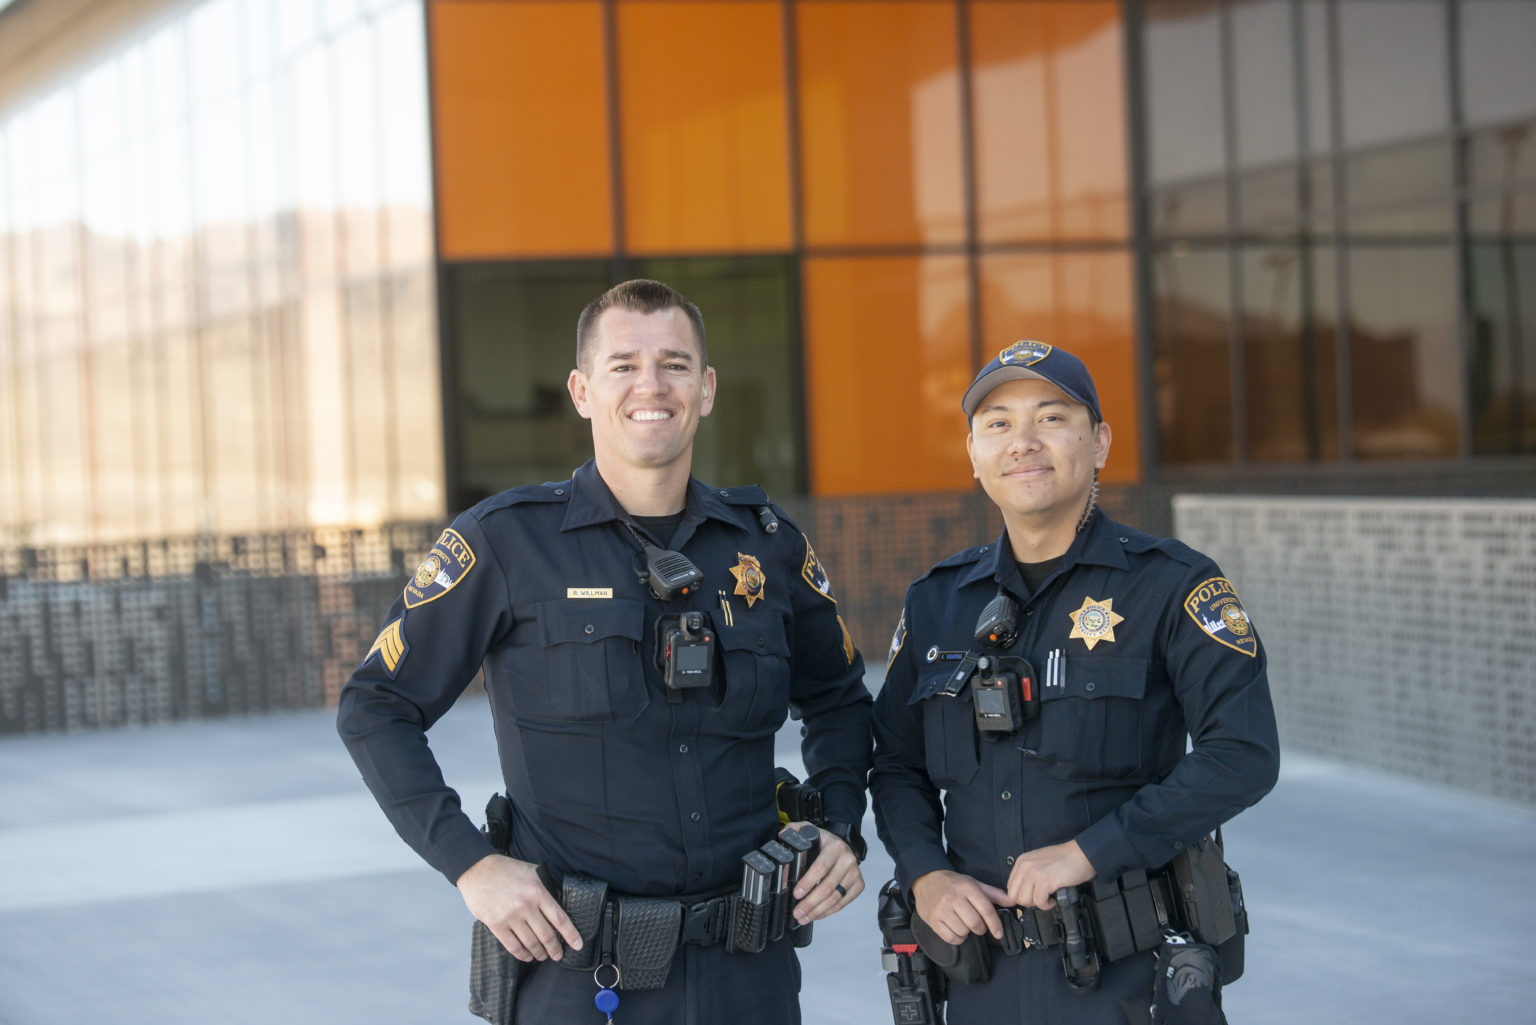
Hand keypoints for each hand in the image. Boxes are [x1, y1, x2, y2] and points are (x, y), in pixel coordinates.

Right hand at [456, 854, 582, 962]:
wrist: (478, 869)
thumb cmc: (506, 869)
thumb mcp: (532, 872)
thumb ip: (545, 887)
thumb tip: (558, 902)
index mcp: (538, 892)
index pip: (560, 918)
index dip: (571, 935)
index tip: (578, 945)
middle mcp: (526, 905)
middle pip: (546, 935)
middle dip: (555, 949)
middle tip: (558, 955)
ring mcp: (510, 916)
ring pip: (530, 942)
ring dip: (539, 953)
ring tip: (543, 956)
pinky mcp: (496, 924)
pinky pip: (512, 946)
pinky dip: (522, 954)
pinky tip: (527, 956)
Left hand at [788, 823, 863, 924]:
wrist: (844, 846)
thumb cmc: (824, 842)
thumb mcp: (810, 831)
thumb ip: (795, 830)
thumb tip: (783, 835)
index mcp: (835, 847)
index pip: (820, 868)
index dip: (808, 882)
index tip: (796, 894)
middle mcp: (848, 860)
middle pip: (828, 887)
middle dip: (810, 903)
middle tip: (797, 912)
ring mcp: (855, 874)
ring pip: (835, 898)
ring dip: (818, 911)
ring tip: (804, 917)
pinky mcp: (858, 885)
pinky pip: (843, 903)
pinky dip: (829, 912)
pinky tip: (817, 915)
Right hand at [909, 869, 1011, 945]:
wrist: (926, 879)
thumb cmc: (952, 883)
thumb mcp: (973, 883)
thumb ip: (994, 894)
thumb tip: (1013, 901)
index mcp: (967, 887)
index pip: (986, 910)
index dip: (995, 924)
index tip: (998, 933)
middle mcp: (953, 898)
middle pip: (975, 924)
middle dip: (980, 928)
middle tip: (977, 925)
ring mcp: (941, 909)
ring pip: (963, 932)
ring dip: (967, 932)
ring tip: (963, 923)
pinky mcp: (932, 919)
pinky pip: (950, 938)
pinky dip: (956, 938)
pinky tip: (955, 928)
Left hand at [1004, 840, 1095, 909]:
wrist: (1082, 854)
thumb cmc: (1065, 859)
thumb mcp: (1040, 862)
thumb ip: (1029, 874)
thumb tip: (1021, 892)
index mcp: (1023, 861)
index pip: (1010, 886)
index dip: (1020, 896)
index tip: (1030, 898)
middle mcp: (1026, 865)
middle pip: (1015, 895)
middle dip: (1028, 902)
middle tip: (1040, 899)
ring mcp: (1034, 873)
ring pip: (1025, 900)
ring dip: (1037, 904)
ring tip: (1047, 898)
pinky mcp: (1045, 880)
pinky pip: (1039, 902)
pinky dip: (1046, 905)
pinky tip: (1053, 899)